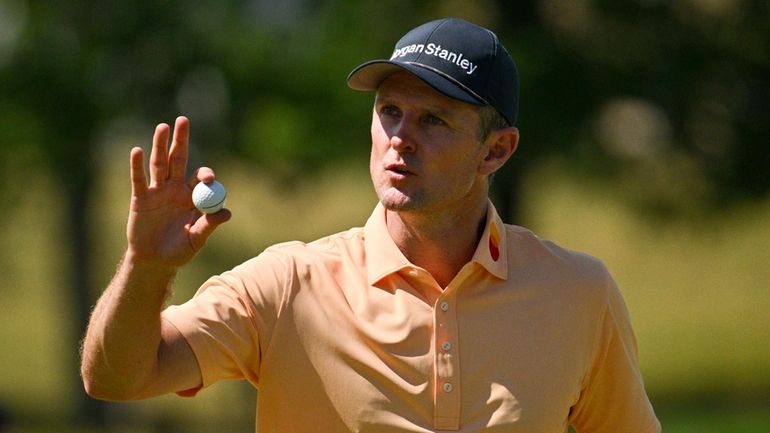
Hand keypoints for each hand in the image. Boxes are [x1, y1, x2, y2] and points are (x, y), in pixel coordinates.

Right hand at [126, 116, 230, 267]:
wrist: (154, 261)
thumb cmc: (179, 251)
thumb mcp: (196, 240)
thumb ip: (209, 226)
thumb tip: (227, 213)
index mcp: (194, 197)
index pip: (200, 178)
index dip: (204, 175)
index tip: (207, 178)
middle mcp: (176, 189)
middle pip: (179, 159)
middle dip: (181, 140)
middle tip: (183, 120)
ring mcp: (157, 191)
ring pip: (159, 164)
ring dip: (160, 145)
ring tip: (163, 126)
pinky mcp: (140, 198)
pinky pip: (138, 179)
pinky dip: (136, 166)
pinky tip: (136, 151)